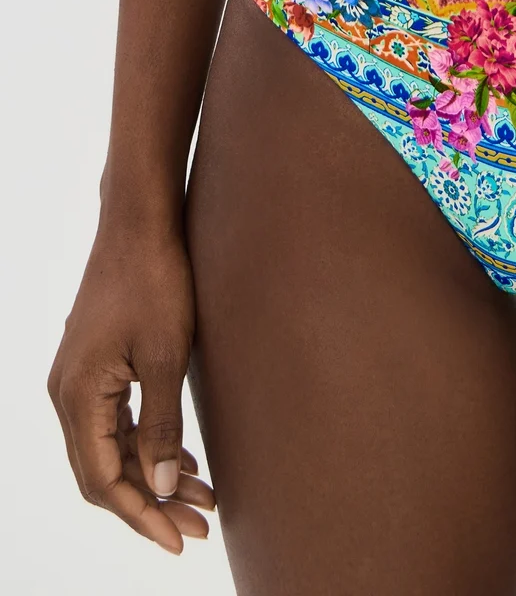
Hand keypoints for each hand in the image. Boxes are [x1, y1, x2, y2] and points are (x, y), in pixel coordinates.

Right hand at [48, 223, 214, 553]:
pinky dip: (146, 445)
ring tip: (202, 496)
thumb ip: (161, 425)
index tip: (179, 540)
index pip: (102, 480)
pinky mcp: (96, 365)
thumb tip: (159, 488)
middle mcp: (67, 393)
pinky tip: (182, 458)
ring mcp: (79, 379)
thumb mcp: (167, 356)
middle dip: (150, 503)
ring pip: (110, 448)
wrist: (140, 221)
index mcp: (77, 394)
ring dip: (151, 475)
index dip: (140, 516)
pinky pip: (114, 422)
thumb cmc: (156, 279)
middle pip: (103, 471)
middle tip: (200, 525)